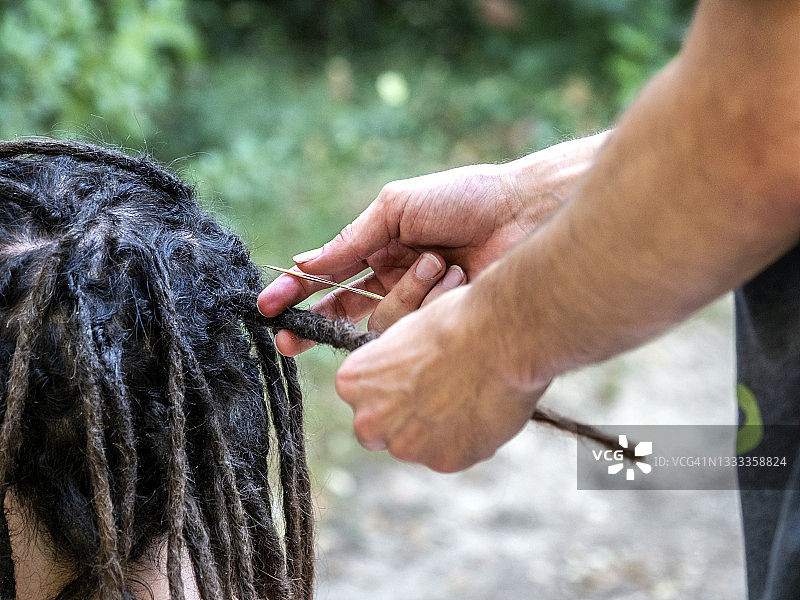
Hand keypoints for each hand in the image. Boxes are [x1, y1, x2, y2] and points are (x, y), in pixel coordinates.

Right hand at [257, 132, 607, 353]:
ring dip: (406, 295)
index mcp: (380, 250)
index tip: (269, 310)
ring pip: (381, 324)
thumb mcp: (397, 209)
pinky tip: (451, 283)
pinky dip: (425, 309)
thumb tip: (302, 263)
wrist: (525, 213)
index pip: (329, 279)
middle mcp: (394, 282)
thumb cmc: (464, 199)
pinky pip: (413, 334)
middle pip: (344, 313)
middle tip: (287, 341)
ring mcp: (419, 306)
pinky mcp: (442, 326)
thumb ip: (351, 240)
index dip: (298, 295)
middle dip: (313, 326)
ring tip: (441, 265)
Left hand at [334, 284, 547, 472]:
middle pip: (382, 431)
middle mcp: (368, 421)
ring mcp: (405, 446)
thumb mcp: (405, 336)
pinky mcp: (443, 462)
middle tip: (440, 394)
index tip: (414, 379)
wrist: (497, 335)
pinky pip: (453, 455)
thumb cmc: (454, 322)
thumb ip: (392, 368)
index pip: (362, 399)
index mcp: (351, 384)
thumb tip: (401, 378)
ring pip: (420, 447)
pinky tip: (484, 410)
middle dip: (405, 420)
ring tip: (470, 396)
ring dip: (439, 432)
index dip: (391, 391)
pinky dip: (468, 440)